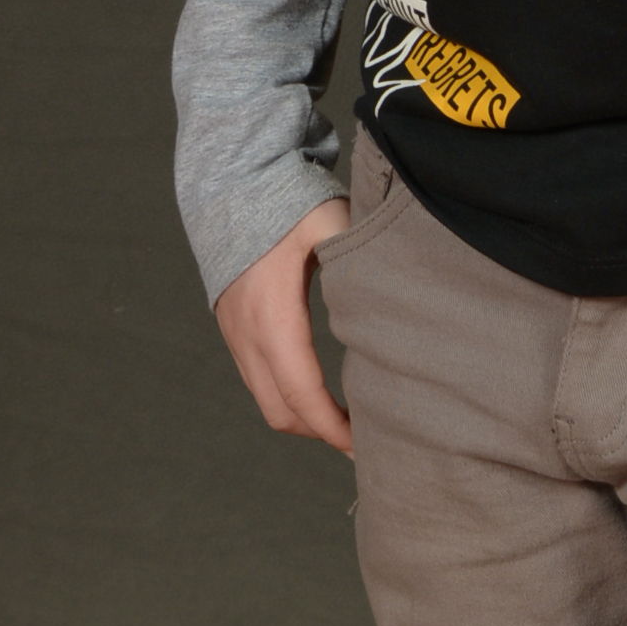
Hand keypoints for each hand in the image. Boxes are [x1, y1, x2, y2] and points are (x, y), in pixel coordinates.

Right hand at [214, 197, 353, 452]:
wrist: (228, 183)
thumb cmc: (283, 200)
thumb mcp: (329, 220)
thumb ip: (359, 251)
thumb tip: (398, 278)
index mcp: (273, 316)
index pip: (302, 393)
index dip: (331, 427)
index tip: (360, 442)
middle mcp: (248, 334)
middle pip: (281, 411)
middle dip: (319, 432)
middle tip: (361, 437)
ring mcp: (235, 333)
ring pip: (265, 399)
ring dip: (301, 415)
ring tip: (343, 417)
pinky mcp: (232, 327)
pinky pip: (256, 379)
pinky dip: (284, 394)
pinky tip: (314, 387)